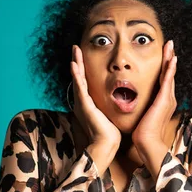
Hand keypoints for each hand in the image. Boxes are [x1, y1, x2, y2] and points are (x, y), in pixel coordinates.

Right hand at [71, 45, 120, 171]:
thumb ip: (107, 105)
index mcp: (87, 102)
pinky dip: (76, 75)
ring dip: (76, 63)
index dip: (82, 68)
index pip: (84, 81)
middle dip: (77, 61)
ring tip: (74, 50)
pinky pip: (80, 87)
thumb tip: (116, 99)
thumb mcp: (108, 113)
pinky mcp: (84, 105)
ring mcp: (82, 102)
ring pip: (77, 79)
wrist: (106, 143)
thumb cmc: (109, 132)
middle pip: (79, 77)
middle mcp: (82, 101)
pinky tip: (74, 65)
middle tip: (75, 47)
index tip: (81, 56)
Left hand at [132, 40, 177, 151]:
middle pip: (169, 73)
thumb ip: (141, 105)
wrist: (146, 141)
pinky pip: (168, 81)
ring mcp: (168, 98)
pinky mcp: (164, 99)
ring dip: (170, 59)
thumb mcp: (142, 113)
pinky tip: (172, 59)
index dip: (165, 66)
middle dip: (169, 58)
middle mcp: (168, 97)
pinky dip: (170, 69)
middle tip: (170, 44)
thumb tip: (132, 99)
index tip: (164, 54)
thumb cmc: (142, 130)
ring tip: (171, 46)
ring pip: (170, 74)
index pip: (164, 79)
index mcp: (163, 100)